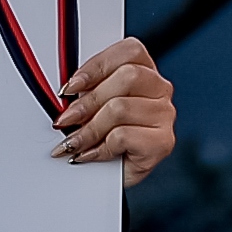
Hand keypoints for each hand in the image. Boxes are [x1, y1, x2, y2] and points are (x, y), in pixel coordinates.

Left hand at [54, 32, 178, 182]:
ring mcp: (165, 116)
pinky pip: (123, 136)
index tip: (70, 86)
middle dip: (88, 100)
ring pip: (120, 108)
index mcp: (146, 71)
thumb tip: (67, 91)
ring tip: (74, 143)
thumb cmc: (103, 138)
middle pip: (128, 76)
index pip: (129, 51)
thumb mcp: (92, 106)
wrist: (110, 179)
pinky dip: (100, 147)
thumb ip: (86, 90)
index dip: (97, 66)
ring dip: (89, 129)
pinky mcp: (162, 142)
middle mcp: (160, 90)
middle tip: (66, 119)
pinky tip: (92, 154)